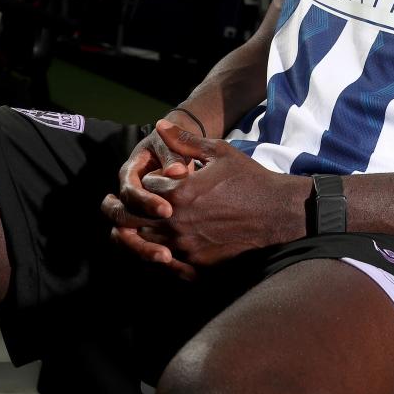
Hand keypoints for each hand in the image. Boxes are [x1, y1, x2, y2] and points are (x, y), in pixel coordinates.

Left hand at [108, 121, 309, 269]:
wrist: (280, 214)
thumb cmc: (252, 180)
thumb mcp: (220, 152)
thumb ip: (186, 142)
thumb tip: (159, 125)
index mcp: (181, 193)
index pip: (143, 188)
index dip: (146, 182)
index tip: (156, 181)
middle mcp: (178, 223)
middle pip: (130, 220)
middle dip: (120, 210)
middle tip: (113, 205)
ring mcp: (186, 248)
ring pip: (141, 244)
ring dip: (134, 234)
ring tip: (131, 227)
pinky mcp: (198, 267)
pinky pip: (164, 266)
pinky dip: (154, 256)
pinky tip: (157, 248)